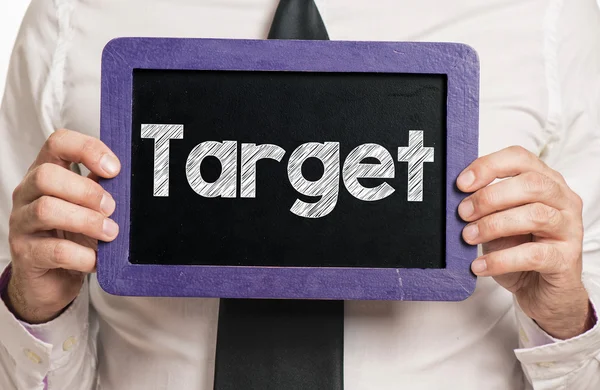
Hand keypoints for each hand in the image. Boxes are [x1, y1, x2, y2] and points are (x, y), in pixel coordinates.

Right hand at [5, 129, 120, 323]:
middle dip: (86, 191)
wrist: (52, 282)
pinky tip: (97, 259)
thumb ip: (104, 189)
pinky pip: (54, 250)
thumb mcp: (90, 207)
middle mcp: (28, 194)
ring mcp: (22, 224)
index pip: (58, 143)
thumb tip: (134, 179)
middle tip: (111, 208)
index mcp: (46, 174)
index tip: (114, 169)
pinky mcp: (26, 255)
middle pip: (47, 175)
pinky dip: (83, 255)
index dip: (87, 149)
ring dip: (87, 221)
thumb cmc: (74, 238)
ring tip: (110, 233)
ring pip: (46, 210)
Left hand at [457, 146, 594, 339]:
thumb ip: (485, 204)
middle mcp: (563, 200)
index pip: (520, 158)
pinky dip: (501, 259)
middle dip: (490, 197)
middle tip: (463, 213)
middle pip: (531, 184)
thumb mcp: (497, 219)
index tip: (462, 183)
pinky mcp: (565, 259)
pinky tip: (480, 265)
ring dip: (494, 225)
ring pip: (535, 215)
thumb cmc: (518, 248)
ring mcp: (569, 228)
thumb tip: (456, 196)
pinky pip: (533, 254)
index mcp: (545, 181)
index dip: (489, 166)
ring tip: (468, 236)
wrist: (540, 290)